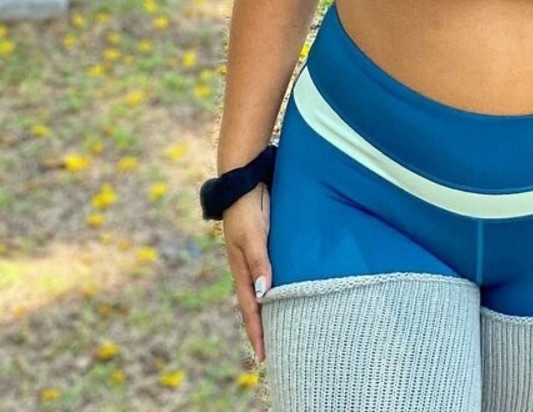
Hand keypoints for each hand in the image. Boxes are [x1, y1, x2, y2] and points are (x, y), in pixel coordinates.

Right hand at [222, 184, 271, 362]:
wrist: (244, 179)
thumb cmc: (248, 208)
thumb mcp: (253, 236)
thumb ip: (259, 262)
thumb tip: (263, 294)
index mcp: (241, 269)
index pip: (250, 308)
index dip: (257, 332)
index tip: (264, 356)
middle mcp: (248, 266)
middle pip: (255, 304)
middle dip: (263, 326)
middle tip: (275, 350)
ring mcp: (255, 255)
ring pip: (263, 289)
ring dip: (271, 307)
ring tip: (283, 326)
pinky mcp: (265, 243)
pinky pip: (270, 271)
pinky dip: (277, 286)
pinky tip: (288, 289)